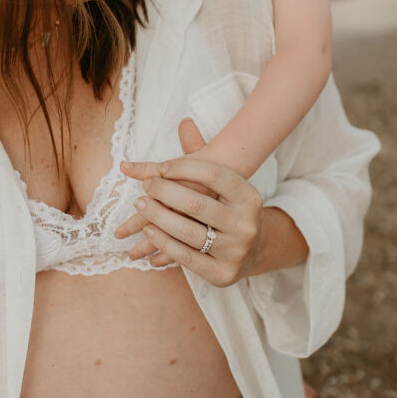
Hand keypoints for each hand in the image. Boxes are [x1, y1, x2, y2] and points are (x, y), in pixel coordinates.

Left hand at [116, 120, 264, 285]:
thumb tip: (183, 123)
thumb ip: (203, 155)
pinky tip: (148, 230)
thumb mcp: (225, 183)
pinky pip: (185, 257)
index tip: (160, 167)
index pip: (213, 174)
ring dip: (158, 216)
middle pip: (196, 202)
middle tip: (145, 186)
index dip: (183, 167)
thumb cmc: (230, 208)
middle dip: (164, 191)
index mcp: (250, 196)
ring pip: (187, 231)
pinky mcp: (222, 274)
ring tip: (140, 204)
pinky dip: (163, 242)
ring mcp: (236, 251)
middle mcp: (246, 223)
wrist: (255, 250)